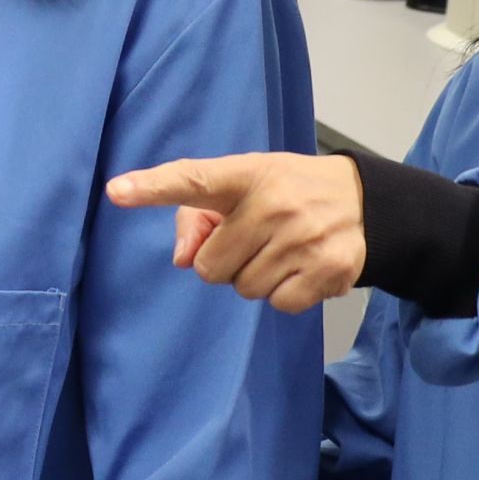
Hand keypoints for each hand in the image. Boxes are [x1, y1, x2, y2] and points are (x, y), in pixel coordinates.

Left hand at [105, 152, 366, 312]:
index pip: (192, 181)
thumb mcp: (243, 184)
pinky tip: (300, 268)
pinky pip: (279, 304)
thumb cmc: (285, 191)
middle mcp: (274, 204)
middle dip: (224, 261)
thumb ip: (198, 216)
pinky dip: (284, 293)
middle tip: (251, 239)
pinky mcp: (329, 269)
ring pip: (245, 288)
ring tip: (279, 250)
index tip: (116, 191)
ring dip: (254, 277)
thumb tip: (183, 260)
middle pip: (210, 267)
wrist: (362, 200)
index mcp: (245, 176)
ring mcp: (303, 238)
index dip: (152, 187)